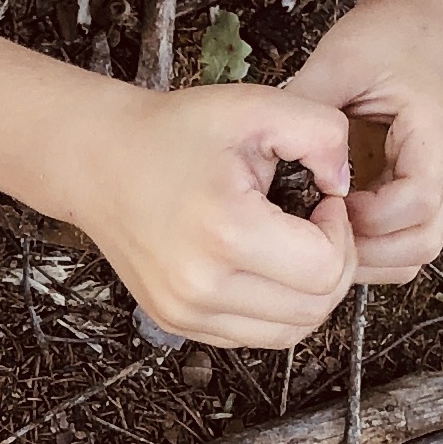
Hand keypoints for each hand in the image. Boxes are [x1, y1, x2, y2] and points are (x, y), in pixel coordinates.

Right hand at [69, 79, 361, 345]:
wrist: (97, 160)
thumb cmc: (171, 132)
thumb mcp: (254, 106)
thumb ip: (321, 131)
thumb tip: (345, 185)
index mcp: (225, 232)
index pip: (326, 268)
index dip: (343, 233)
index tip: (324, 202)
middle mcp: (202, 286)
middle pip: (316, 308)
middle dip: (335, 264)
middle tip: (316, 224)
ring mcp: (186, 312)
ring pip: (292, 332)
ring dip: (310, 293)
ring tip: (294, 247)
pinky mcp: (179, 323)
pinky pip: (257, 336)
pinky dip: (277, 308)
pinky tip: (266, 265)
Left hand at [291, 0, 442, 284]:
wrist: (415, 21)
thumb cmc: (385, 36)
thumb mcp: (339, 60)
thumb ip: (308, 106)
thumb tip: (269, 154)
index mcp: (435, 133)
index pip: (418, 202)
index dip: (370, 217)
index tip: (328, 203)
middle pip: (424, 241)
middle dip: (370, 251)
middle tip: (320, 236)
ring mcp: (439, 181)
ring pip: (419, 249)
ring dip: (373, 257)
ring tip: (324, 240)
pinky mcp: (420, 188)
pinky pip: (407, 237)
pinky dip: (376, 248)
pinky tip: (336, 231)